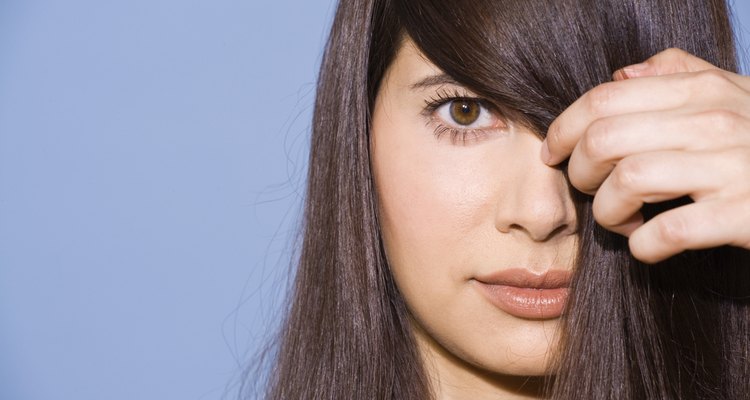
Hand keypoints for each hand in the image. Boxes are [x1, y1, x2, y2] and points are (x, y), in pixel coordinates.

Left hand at [541, 48, 749, 263]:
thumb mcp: (733, 94)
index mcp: (702, 90)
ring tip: (621, 220)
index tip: (552, 153)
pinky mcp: (744, 215)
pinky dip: (642, 245)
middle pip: (603, 140)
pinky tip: (647, 245)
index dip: (563, 128)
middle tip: (591, 191)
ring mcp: (732, 168)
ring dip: (607, 212)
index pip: (604, 98)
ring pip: (626, 182)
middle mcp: (714, 121)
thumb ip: (680, 74)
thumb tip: (624, 74)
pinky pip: (665, 231)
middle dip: (579, 173)